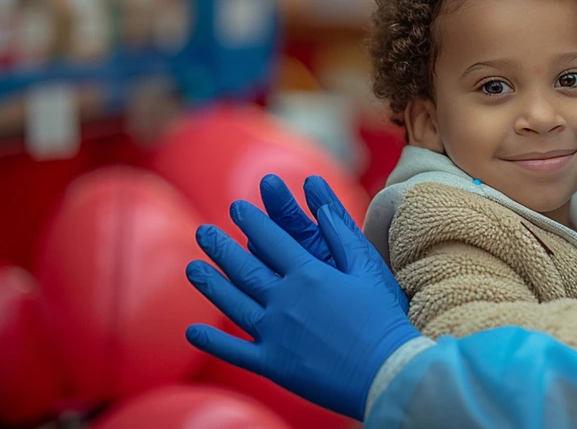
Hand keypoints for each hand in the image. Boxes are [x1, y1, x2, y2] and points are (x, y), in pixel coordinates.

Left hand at [185, 199, 419, 419]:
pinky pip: (234, 351)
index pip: (273, 241)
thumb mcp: (368, 268)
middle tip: (204, 231)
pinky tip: (192, 332)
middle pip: (245, 268)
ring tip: (193, 267)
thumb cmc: (383, 317)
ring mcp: (274, 333)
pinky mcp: (272, 364)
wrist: (384, 371)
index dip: (254, 223)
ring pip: (233, 303)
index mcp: (309, 275)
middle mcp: (284, 300)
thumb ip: (341, 235)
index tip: (238, 209)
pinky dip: (212, 341)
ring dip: (211, 284)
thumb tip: (321, 206)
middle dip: (222, 247)